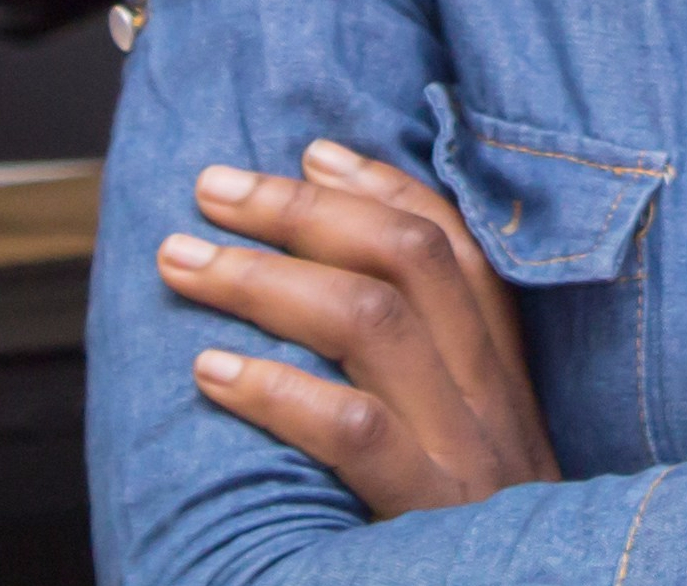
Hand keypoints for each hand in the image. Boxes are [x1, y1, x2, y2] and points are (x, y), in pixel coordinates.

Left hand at [155, 139, 560, 515]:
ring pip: (372, 321)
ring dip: (265, 277)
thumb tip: (338, 294)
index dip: (382, 185)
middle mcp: (489, 390)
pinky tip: (211, 371)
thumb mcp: (480, 445)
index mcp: (502, 367)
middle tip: (215, 186)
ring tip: (184, 260)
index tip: (311, 149)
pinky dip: (277, 390)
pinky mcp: (426, 511)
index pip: (453, 240)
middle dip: (304, 208)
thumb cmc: (476, 536)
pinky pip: (352, 432)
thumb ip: (436, 375)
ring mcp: (462, 448)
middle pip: (406, 257)